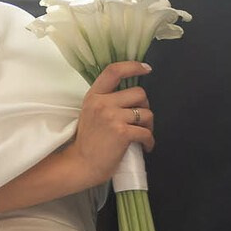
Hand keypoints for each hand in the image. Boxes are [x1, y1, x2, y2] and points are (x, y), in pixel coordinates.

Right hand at [69, 61, 154, 187]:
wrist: (80, 164)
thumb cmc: (88, 141)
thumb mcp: (90, 113)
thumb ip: (106, 101)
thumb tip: (132, 97)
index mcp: (94, 95)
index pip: (113, 71)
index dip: (133, 66)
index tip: (146, 68)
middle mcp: (102, 103)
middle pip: (139, 93)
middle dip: (145, 106)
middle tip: (141, 120)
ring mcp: (112, 117)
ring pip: (146, 113)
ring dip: (149, 125)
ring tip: (142, 134)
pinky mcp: (122, 133)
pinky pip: (147, 132)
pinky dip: (150, 141)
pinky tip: (145, 146)